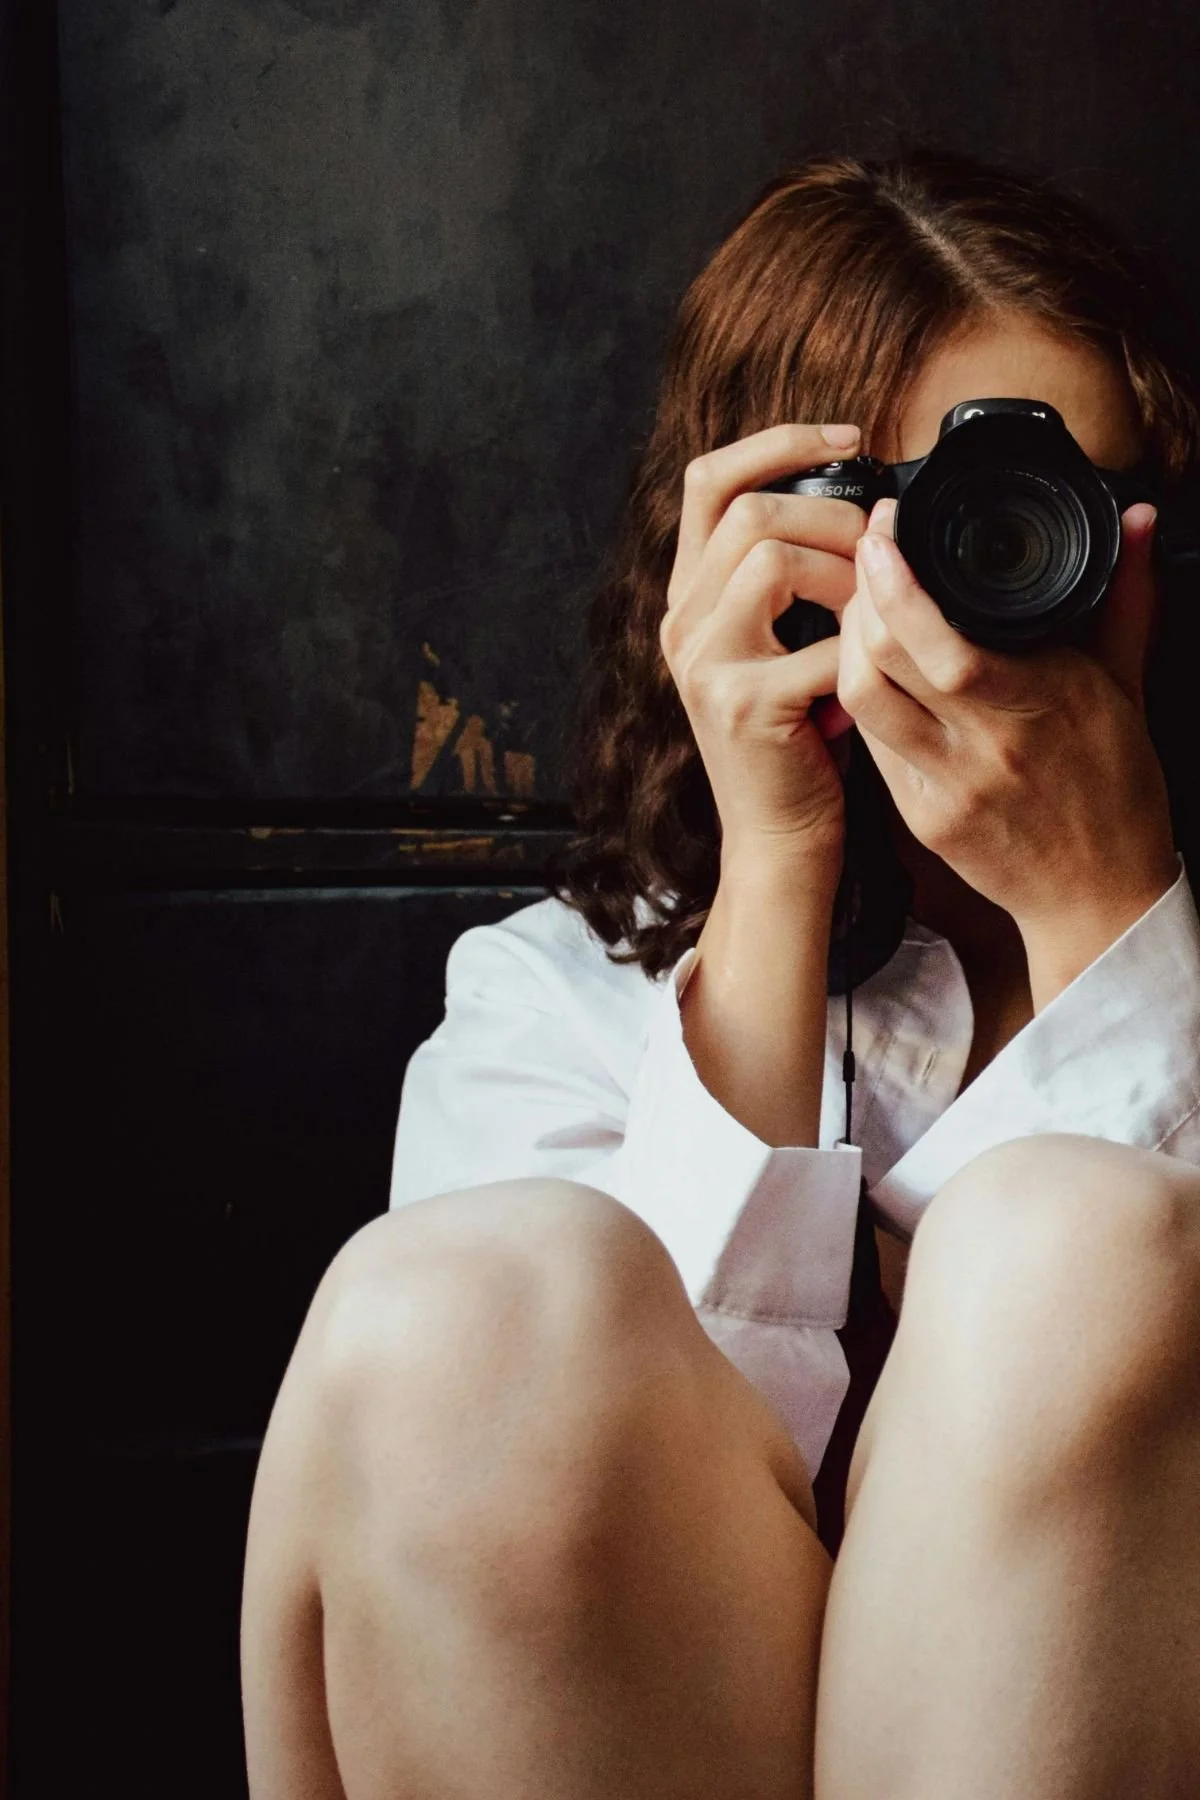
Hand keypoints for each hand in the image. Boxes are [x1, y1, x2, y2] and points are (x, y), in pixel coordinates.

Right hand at [660, 422, 866, 880]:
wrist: (780, 837)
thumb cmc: (800, 740)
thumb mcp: (783, 644)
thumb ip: (795, 580)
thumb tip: (868, 505)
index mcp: (690, 597)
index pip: (709, 480)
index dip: (777, 442)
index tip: (849, 440)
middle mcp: (682, 623)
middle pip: (747, 510)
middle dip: (832, 513)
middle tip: (880, 545)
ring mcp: (703, 663)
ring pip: (770, 557)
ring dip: (845, 570)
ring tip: (876, 606)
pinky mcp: (741, 705)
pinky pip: (818, 640)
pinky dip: (861, 646)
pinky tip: (876, 667)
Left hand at [836, 498, 1177, 951]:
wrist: (1100, 896)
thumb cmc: (1117, 788)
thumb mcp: (1127, 685)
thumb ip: (1126, 596)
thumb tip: (1141, 517)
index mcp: (1040, 706)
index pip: (939, 641)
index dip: (894, 583)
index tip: (886, 532)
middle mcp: (985, 748)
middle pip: (881, 663)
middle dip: (859, 596)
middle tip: (865, 554)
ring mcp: (944, 787)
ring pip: (860, 700)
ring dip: (846, 643)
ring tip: (860, 605)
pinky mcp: (918, 818)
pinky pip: (870, 741)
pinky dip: (859, 693)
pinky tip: (866, 664)